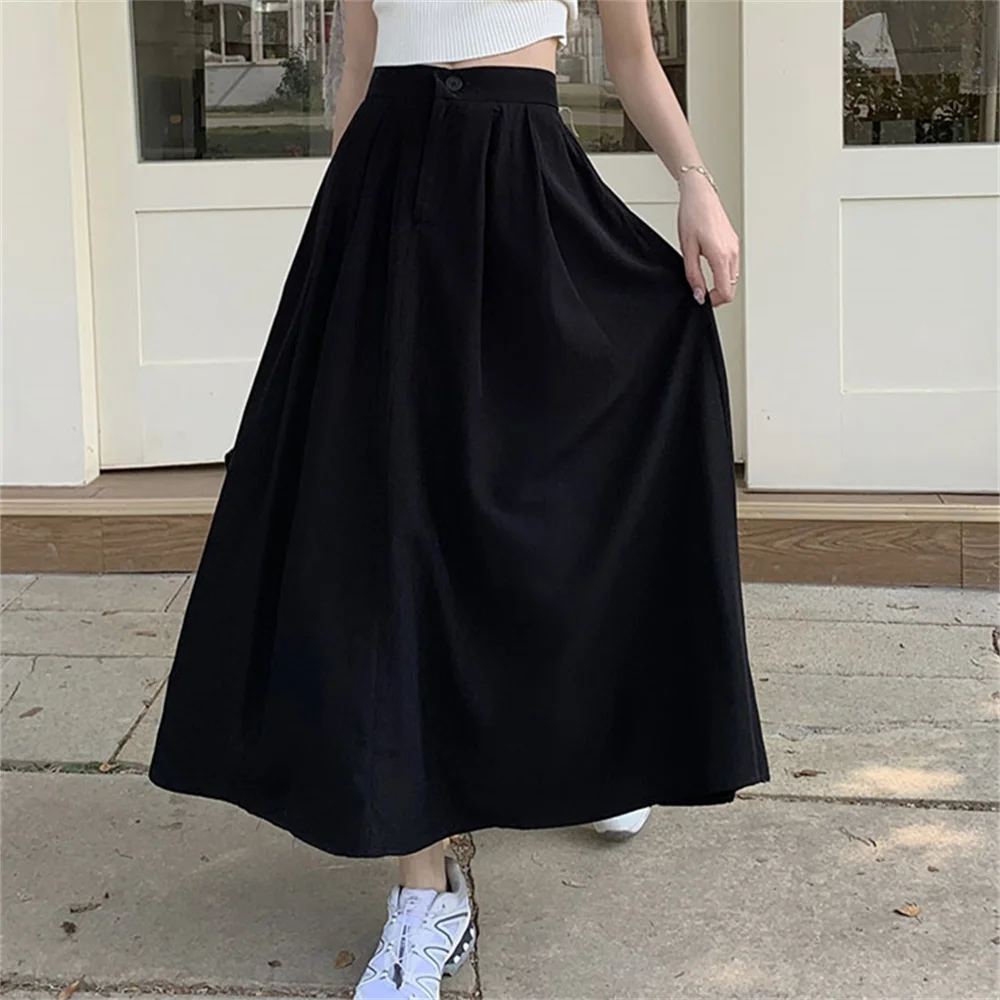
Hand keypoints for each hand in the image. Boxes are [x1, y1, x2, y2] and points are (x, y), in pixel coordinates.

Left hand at [677, 172, 739, 306]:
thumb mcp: (687, 249)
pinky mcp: (734, 243)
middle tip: (701, 293)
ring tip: (703, 280)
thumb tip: (698, 294)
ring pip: (733, 277)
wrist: (700, 194)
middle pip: (731, 287)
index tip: (701, 300)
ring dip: (720, 283)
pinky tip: (710, 268)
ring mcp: (735, 247)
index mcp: (721, 255)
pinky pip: (732, 266)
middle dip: (717, 294)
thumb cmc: (692, 215)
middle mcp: (732, 252)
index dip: (713, 301)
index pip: (725, 291)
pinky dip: (723, 273)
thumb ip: (693, 275)